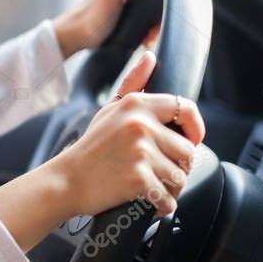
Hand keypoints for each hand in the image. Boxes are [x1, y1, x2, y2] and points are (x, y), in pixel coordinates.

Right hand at [46, 49, 205, 217]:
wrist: (67, 180)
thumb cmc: (91, 147)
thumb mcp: (110, 109)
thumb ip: (133, 83)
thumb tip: (150, 56)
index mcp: (137, 104)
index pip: (187, 109)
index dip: (196, 129)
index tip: (190, 140)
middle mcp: (141, 124)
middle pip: (187, 151)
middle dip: (178, 166)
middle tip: (158, 171)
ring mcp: (141, 152)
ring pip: (180, 176)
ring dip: (171, 187)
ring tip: (152, 185)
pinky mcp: (139, 178)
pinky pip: (168, 197)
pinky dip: (162, 205)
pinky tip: (149, 201)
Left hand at [53, 0, 152, 57]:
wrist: (75, 36)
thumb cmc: (90, 18)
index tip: (161, 14)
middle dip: (159, 13)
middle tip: (153, 32)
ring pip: (152, 6)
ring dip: (154, 23)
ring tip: (149, 38)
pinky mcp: (125, 9)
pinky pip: (144, 15)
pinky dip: (147, 27)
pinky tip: (145, 39)